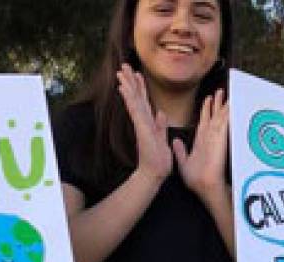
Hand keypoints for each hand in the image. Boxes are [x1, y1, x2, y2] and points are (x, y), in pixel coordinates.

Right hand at [115, 65, 173, 185]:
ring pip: (133, 100)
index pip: (144, 101)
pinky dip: (129, 98)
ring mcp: (141, 124)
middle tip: (123, 66)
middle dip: (130, 81)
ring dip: (127, 85)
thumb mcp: (162, 138)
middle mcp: (143, 121)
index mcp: (149, 122)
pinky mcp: (140, 128)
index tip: (137, 74)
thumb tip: (161, 113)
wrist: (155, 173)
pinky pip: (135, 110)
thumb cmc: (158, 160)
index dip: (141, 87)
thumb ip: (161, 125)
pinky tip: (123, 88)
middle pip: (136, 97)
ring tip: (121, 71)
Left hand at [174, 90, 229, 201]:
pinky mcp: (222, 136)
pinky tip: (232, 101)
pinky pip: (226, 119)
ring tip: (226, 92)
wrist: (204, 185)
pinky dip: (229, 110)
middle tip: (220, 91)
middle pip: (215, 116)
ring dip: (223, 103)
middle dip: (217, 103)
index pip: (205, 121)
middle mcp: (210, 137)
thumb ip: (181, 151)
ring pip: (221, 115)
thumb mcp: (184, 162)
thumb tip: (176, 141)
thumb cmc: (197, 179)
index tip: (208, 100)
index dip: (207, 110)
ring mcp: (217, 136)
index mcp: (202, 141)